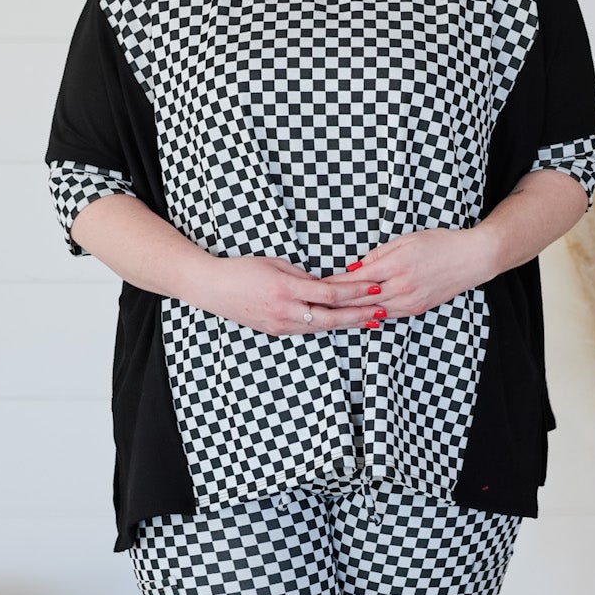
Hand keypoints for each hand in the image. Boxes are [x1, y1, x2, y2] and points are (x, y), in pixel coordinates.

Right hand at [199, 252, 402, 336]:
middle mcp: (286, 311)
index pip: (330, 293)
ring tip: (369, 320)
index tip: (374, 287)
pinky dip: (326, 326)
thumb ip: (303, 276)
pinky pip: (307, 330)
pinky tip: (341, 323)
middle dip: (359, 315)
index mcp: (287, 290)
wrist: (212, 288)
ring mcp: (281, 325)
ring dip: (347, 324)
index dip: (355, 291)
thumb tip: (325, 284)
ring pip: (321, 328)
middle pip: (331, 318)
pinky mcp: (276, 331)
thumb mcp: (276, 264)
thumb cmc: (243, 270)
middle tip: (381, 312)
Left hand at [306, 226, 495, 326]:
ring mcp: (409, 301)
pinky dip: (370, 316)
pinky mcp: (416, 309)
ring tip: (329, 314)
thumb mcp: (406, 240)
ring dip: (350, 313)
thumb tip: (354, 267)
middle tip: (314, 305)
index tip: (316, 286)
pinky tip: (357, 317)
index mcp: (395, 265)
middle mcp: (400, 287)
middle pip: (359, 300)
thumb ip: (378, 255)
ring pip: (371, 312)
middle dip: (335, 303)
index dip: (334, 284)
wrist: (472, 259)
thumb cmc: (440, 243)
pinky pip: (388, 315)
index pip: (355, 279)